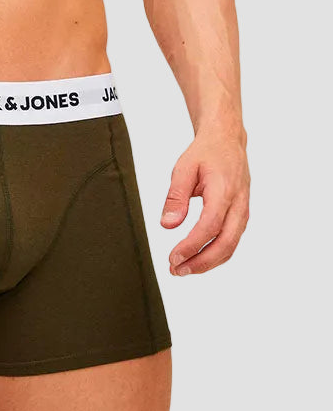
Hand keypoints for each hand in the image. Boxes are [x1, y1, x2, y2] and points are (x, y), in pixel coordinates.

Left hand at [160, 124, 249, 274]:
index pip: (210, 227)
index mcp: (224, 191)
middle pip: (225, 244)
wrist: (227, 140)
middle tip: (176, 270)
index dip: (192, 246)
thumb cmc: (205, 152)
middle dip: (201, 263)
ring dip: (208, 262)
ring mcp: (243, 212)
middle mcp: (239, 204)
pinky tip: (197, 258)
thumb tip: (167, 225)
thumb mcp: (184, 168)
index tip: (173, 258)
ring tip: (183, 269)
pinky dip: (215, 254)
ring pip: (230, 247)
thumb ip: (175, 197)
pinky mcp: (241, 216)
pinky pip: (231, 241)